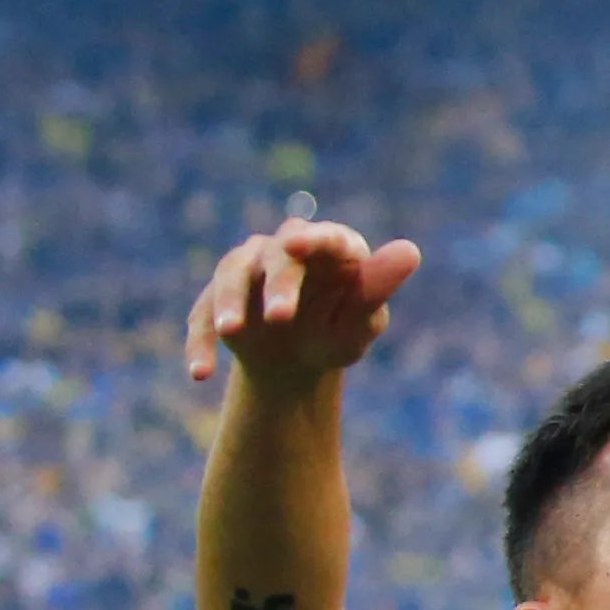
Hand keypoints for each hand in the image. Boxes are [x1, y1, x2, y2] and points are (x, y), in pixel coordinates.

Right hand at [182, 217, 420, 386]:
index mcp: (329, 250)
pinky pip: (201, 313)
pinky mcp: (213, 296)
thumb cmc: (337, 333)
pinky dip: (200, 340)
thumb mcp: (360, 321)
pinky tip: (199, 372)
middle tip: (281, 318)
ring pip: (231, 275)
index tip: (295, 244)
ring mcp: (244, 268)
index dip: (312, 239)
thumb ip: (378, 288)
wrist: (295, 362)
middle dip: (277, 285)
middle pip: (276, 255)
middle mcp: (282, 248)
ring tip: (232, 333)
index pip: (326, 237)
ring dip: (228, 303)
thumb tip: (410, 250)